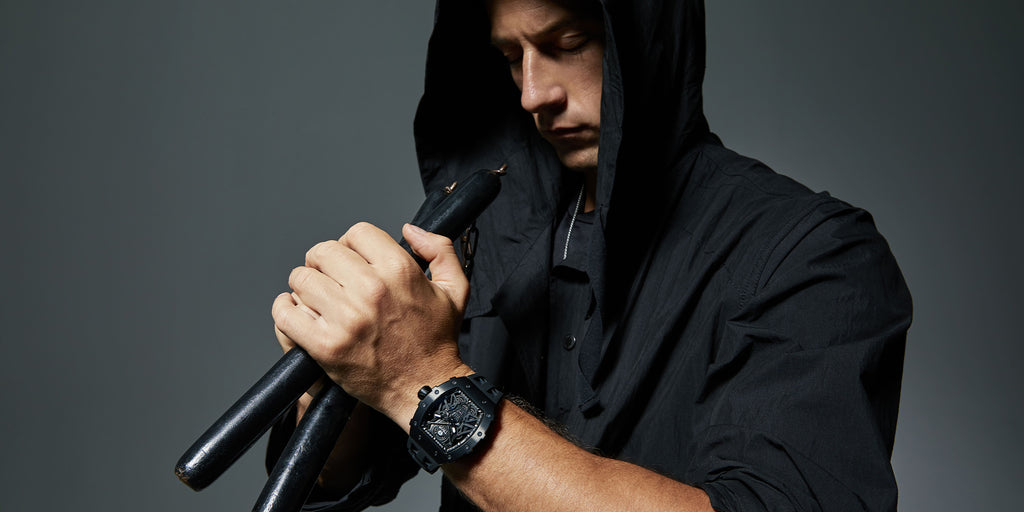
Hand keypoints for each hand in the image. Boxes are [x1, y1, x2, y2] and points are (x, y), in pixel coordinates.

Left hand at [271, 222, 471, 425]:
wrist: (426, 388)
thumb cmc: (437, 341)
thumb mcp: (454, 289)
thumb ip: (439, 250)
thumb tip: (410, 229)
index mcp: (399, 271)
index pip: (356, 233)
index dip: (351, 243)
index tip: (351, 259)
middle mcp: (371, 290)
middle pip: (323, 252)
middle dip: (323, 262)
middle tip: (330, 278)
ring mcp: (346, 318)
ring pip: (302, 279)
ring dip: (305, 286)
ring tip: (317, 299)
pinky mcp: (326, 345)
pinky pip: (286, 313)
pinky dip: (285, 309)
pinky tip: (299, 313)